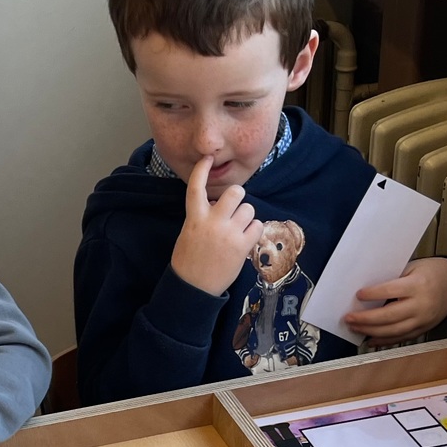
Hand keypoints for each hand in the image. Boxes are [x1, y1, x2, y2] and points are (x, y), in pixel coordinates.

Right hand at [168, 156, 259, 295]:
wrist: (194, 287)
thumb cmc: (189, 259)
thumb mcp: (189, 232)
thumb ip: (204, 216)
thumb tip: (222, 206)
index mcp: (194, 217)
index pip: (196, 187)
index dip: (201, 170)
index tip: (207, 158)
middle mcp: (212, 222)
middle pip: (235, 192)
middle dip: (237, 196)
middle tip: (234, 208)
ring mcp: (228, 234)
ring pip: (249, 209)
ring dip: (246, 217)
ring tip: (237, 230)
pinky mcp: (242, 247)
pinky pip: (257, 226)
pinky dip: (253, 231)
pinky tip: (244, 240)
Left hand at [343, 257, 446, 342]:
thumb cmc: (430, 273)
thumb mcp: (413, 268)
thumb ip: (393, 280)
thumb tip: (367, 292)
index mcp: (419, 285)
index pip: (390, 291)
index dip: (372, 294)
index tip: (358, 295)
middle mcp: (422, 305)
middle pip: (389, 316)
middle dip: (366, 319)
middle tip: (349, 318)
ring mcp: (424, 320)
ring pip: (394, 331)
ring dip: (371, 331)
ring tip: (355, 328)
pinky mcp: (423, 329)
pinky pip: (401, 338)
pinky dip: (384, 340)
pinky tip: (370, 339)